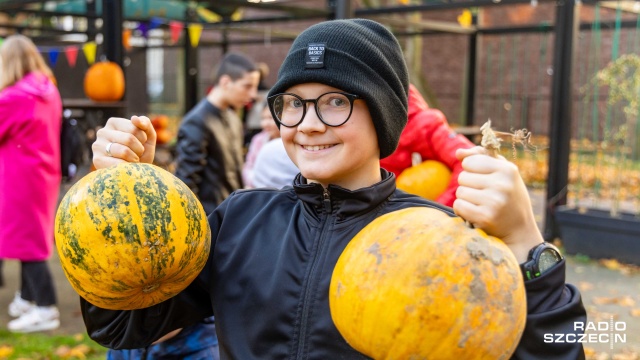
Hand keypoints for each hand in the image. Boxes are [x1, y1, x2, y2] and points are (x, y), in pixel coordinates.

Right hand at [92, 115, 156, 169]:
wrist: (136, 172)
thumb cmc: (141, 153)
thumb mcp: (148, 136)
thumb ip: (145, 123)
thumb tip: (134, 118)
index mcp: (113, 122)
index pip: (134, 127)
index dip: (143, 138)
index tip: (140, 143)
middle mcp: (102, 132)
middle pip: (129, 138)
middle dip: (139, 149)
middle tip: (137, 154)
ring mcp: (97, 146)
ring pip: (124, 151)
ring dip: (135, 158)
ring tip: (132, 160)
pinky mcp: (97, 160)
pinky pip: (119, 163)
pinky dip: (128, 167)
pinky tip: (126, 167)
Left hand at [453, 146, 542, 261]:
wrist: (520, 230)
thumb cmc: (509, 197)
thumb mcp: (502, 173)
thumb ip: (481, 158)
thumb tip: (458, 152)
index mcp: (507, 170)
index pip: (470, 162)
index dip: (472, 171)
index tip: (483, 179)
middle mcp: (502, 184)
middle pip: (462, 177)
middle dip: (468, 186)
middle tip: (484, 195)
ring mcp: (494, 201)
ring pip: (459, 192)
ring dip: (466, 199)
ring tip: (481, 204)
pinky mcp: (485, 217)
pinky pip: (458, 206)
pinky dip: (462, 210)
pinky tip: (475, 213)